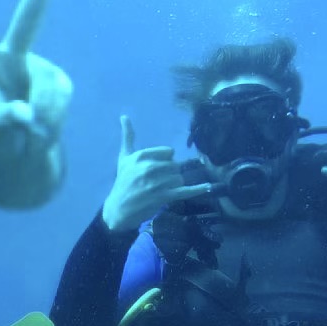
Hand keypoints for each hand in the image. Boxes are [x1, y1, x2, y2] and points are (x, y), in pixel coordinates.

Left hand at [0, 0, 72, 207]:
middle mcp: (11, 60)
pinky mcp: (58, 84)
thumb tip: (25, 113)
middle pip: (27, 23)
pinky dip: (54, 121)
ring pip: (48, 87)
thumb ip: (1, 123)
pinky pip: (61, 100)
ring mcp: (38, 71)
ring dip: (43, 117)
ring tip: (29, 136)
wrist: (23, 162)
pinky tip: (43, 130)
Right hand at [102, 116, 205, 232]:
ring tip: (161, 190)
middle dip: (170, 173)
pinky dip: (197, 189)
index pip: (169, 152)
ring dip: (174, 184)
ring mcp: (156, 183)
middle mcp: (149, 168)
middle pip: (175, 165)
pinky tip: (208, 187)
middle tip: (158, 182)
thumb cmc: (123, 182)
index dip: (166, 160)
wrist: (118, 210)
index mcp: (141, 156)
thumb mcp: (124, 158)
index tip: (157, 168)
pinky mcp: (163, 197)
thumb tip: (124, 115)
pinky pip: (185, 191)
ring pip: (179, 178)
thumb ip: (127, 136)